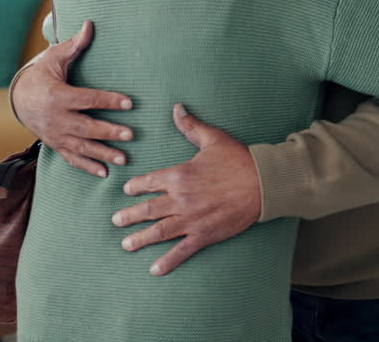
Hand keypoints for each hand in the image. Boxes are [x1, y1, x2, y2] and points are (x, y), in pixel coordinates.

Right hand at [11, 19, 133, 177]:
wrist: (18, 97)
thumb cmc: (41, 74)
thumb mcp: (54, 58)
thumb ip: (74, 45)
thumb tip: (89, 24)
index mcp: (57, 95)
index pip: (87, 99)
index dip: (108, 100)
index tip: (129, 103)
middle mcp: (56, 118)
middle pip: (86, 127)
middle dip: (108, 132)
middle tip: (130, 135)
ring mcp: (55, 134)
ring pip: (81, 147)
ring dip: (102, 154)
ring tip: (123, 158)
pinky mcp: (56, 144)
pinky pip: (72, 158)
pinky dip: (87, 167)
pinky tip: (105, 173)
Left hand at [112, 104, 260, 275]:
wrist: (262, 184)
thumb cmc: (238, 159)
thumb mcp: (212, 138)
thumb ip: (190, 126)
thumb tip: (176, 108)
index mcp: (179, 175)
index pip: (148, 182)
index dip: (135, 187)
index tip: (127, 191)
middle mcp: (180, 199)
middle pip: (148, 209)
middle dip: (129, 216)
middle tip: (116, 221)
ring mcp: (191, 219)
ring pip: (159, 231)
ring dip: (140, 239)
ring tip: (126, 245)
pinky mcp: (204, 234)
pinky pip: (181, 251)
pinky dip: (167, 261)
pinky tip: (155, 269)